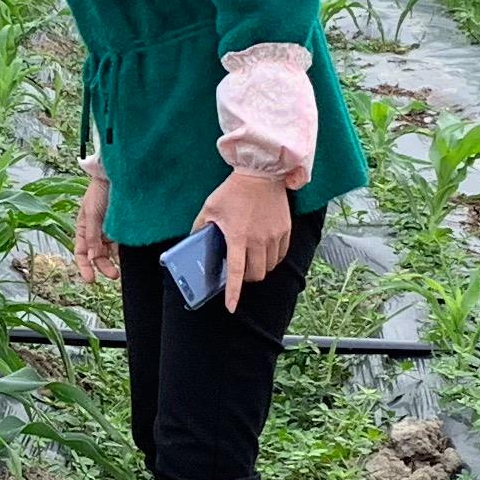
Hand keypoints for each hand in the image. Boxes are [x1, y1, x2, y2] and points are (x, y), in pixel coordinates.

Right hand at [73, 169, 117, 281]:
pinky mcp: (121, 229)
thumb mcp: (92, 214)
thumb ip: (92, 237)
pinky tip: (127, 258)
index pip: (81, 253)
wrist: (117, 176)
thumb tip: (92, 257)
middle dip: (103, 267)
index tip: (90, 279)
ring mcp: (109, 231)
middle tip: (113, 275)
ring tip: (121, 270)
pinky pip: (121, 244)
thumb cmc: (99, 191)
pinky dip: (123, 253)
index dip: (84, 267)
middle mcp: (95, 233)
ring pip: (110, 253)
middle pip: (97, 256)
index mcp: (83, 229)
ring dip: (114, 262)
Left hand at [194, 168, 292, 309]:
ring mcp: (274, 236)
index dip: (233, 292)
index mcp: (238, 236)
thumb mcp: (209, 208)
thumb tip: (194, 242)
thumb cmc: (233, 190)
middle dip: (246, 278)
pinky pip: (280, 255)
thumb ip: (200, 227)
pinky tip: (264, 250)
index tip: (231, 306)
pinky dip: (272, 259)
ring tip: (251, 259)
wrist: (261, 172)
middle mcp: (258, 240)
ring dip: (259, 268)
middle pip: (256, 275)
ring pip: (269, 267)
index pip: (235, 271)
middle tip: (239, 270)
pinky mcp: (285, 231)